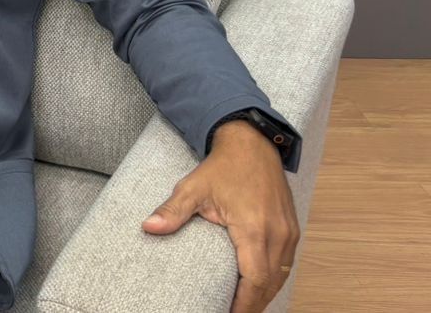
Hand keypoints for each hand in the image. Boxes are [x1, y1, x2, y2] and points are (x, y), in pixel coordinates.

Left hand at [141, 121, 299, 312]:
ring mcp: (288, 232)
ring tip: (244, 306)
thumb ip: (173, 211)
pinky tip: (259, 286)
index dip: (244, 303)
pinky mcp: (292, 229)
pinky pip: (287, 263)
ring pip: (282, 276)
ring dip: (265, 294)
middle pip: (270, 284)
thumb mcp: (193, 187)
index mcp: (254, 229)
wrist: (252, 144)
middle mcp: (277, 234)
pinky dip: (274, 278)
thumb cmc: (223, 167)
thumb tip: (148, 227)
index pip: (255, 279)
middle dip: (253, 304)